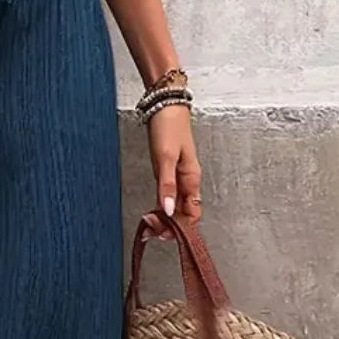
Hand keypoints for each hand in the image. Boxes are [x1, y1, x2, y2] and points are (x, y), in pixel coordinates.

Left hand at [146, 105, 201, 237]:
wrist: (166, 105)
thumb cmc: (169, 127)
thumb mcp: (165, 158)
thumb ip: (166, 185)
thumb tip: (166, 210)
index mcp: (191, 179)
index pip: (191, 214)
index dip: (178, 227)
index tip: (161, 233)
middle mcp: (187, 181)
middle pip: (182, 213)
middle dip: (168, 226)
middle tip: (148, 232)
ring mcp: (178, 177)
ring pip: (174, 206)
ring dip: (162, 218)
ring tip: (147, 226)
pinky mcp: (169, 171)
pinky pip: (168, 196)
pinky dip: (160, 206)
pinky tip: (152, 212)